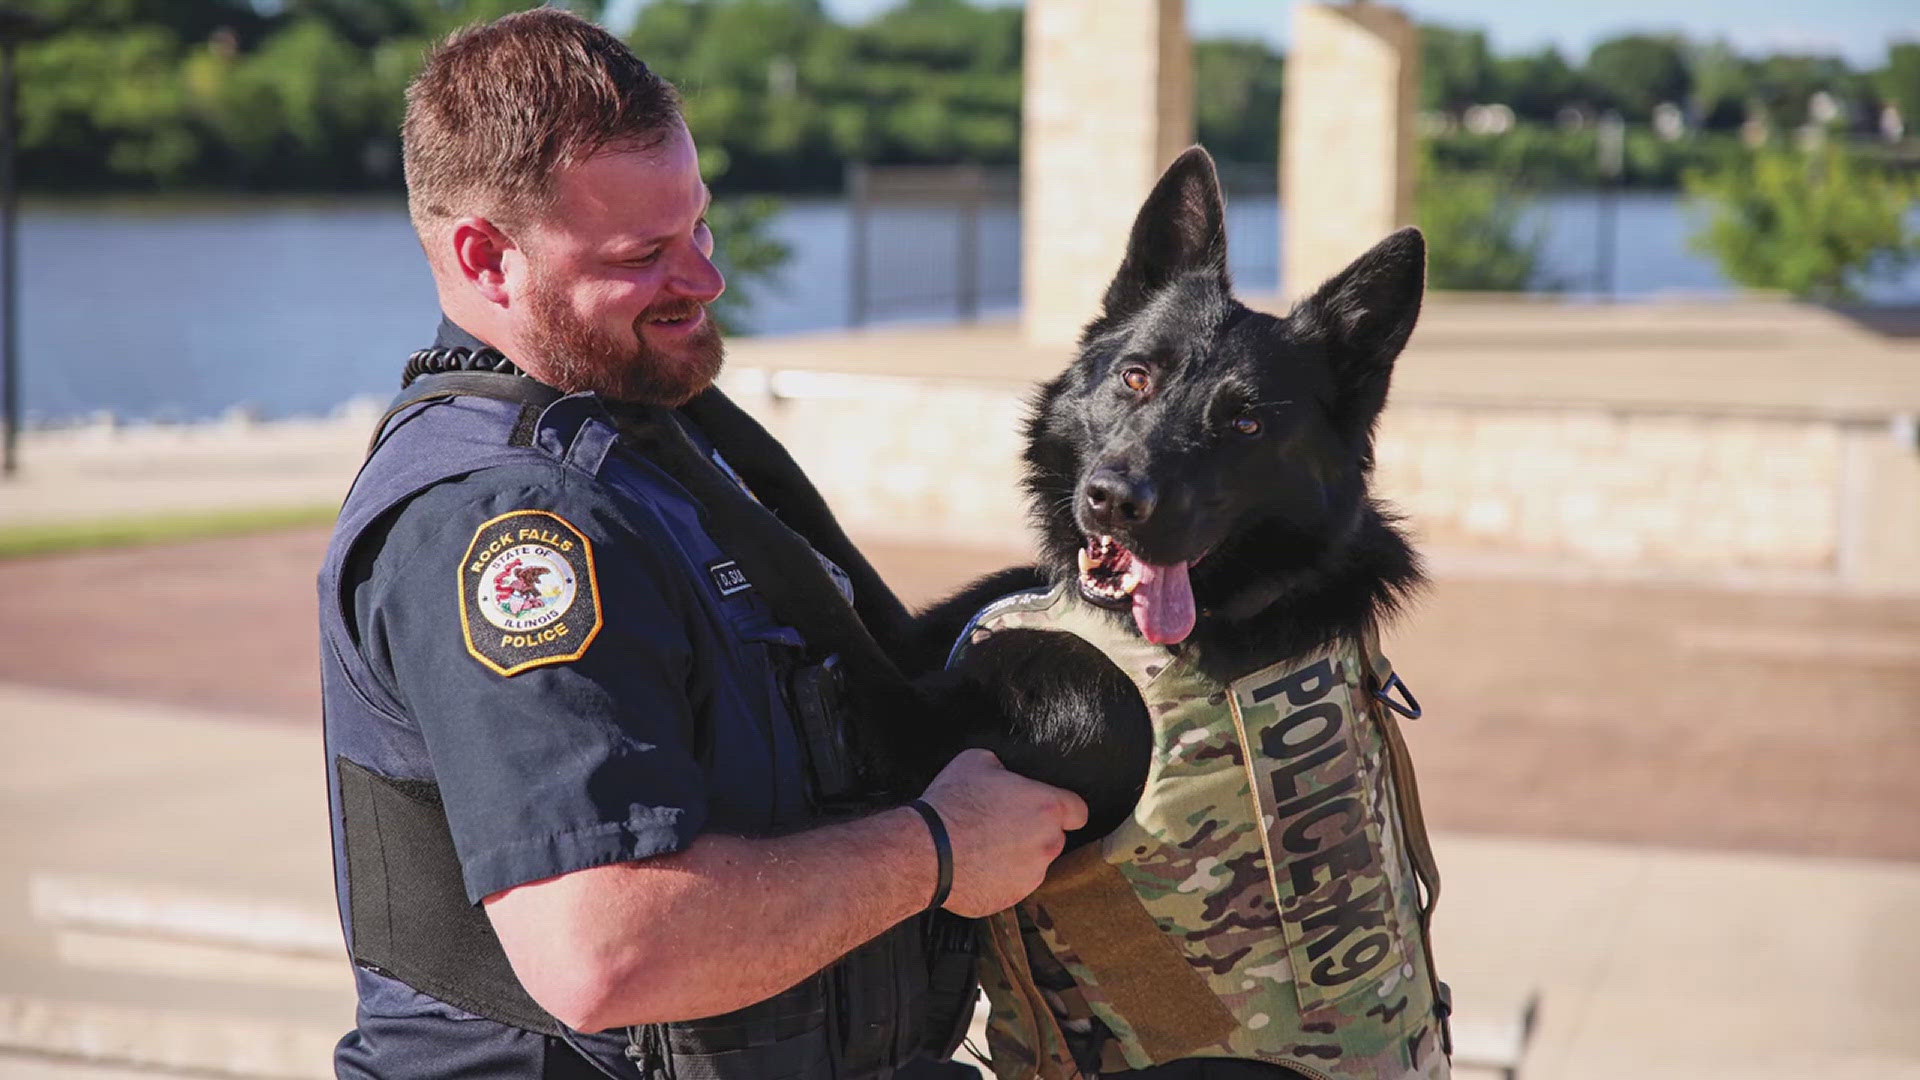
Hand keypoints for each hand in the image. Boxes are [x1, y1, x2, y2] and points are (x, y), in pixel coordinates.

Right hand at [917, 748, 1087, 916]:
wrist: (924, 852)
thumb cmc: (952, 805)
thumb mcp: (977, 761)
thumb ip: (1004, 768)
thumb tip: (1003, 773)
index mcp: (1048, 808)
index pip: (1079, 811)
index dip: (1064, 808)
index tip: (1048, 810)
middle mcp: (1048, 844)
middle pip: (1054, 838)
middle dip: (1035, 833)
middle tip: (1003, 825)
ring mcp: (1031, 876)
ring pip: (1033, 864)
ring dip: (1017, 857)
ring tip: (983, 847)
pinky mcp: (1011, 898)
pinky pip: (1011, 886)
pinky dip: (998, 878)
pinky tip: (975, 866)